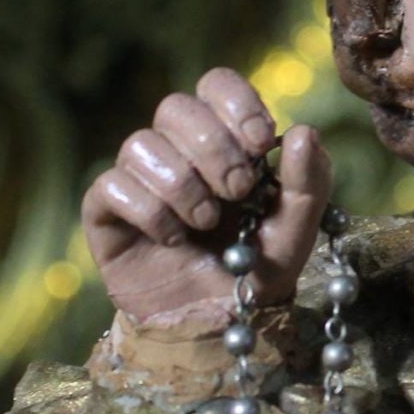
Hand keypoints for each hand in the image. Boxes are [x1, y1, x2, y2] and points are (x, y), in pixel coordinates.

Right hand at [81, 68, 334, 327]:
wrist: (215, 329)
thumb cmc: (254, 274)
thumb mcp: (295, 232)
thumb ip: (307, 183)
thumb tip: (304, 130)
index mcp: (225, 142)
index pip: (216, 85)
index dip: (236, 103)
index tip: (260, 143)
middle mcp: (178, 152)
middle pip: (175, 107)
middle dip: (212, 147)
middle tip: (239, 191)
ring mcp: (139, 180)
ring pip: (140, 143)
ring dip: (182, 185)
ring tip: (206, 223)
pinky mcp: (106, 211)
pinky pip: (111, 185)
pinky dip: (148, 211)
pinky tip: (173, 239)